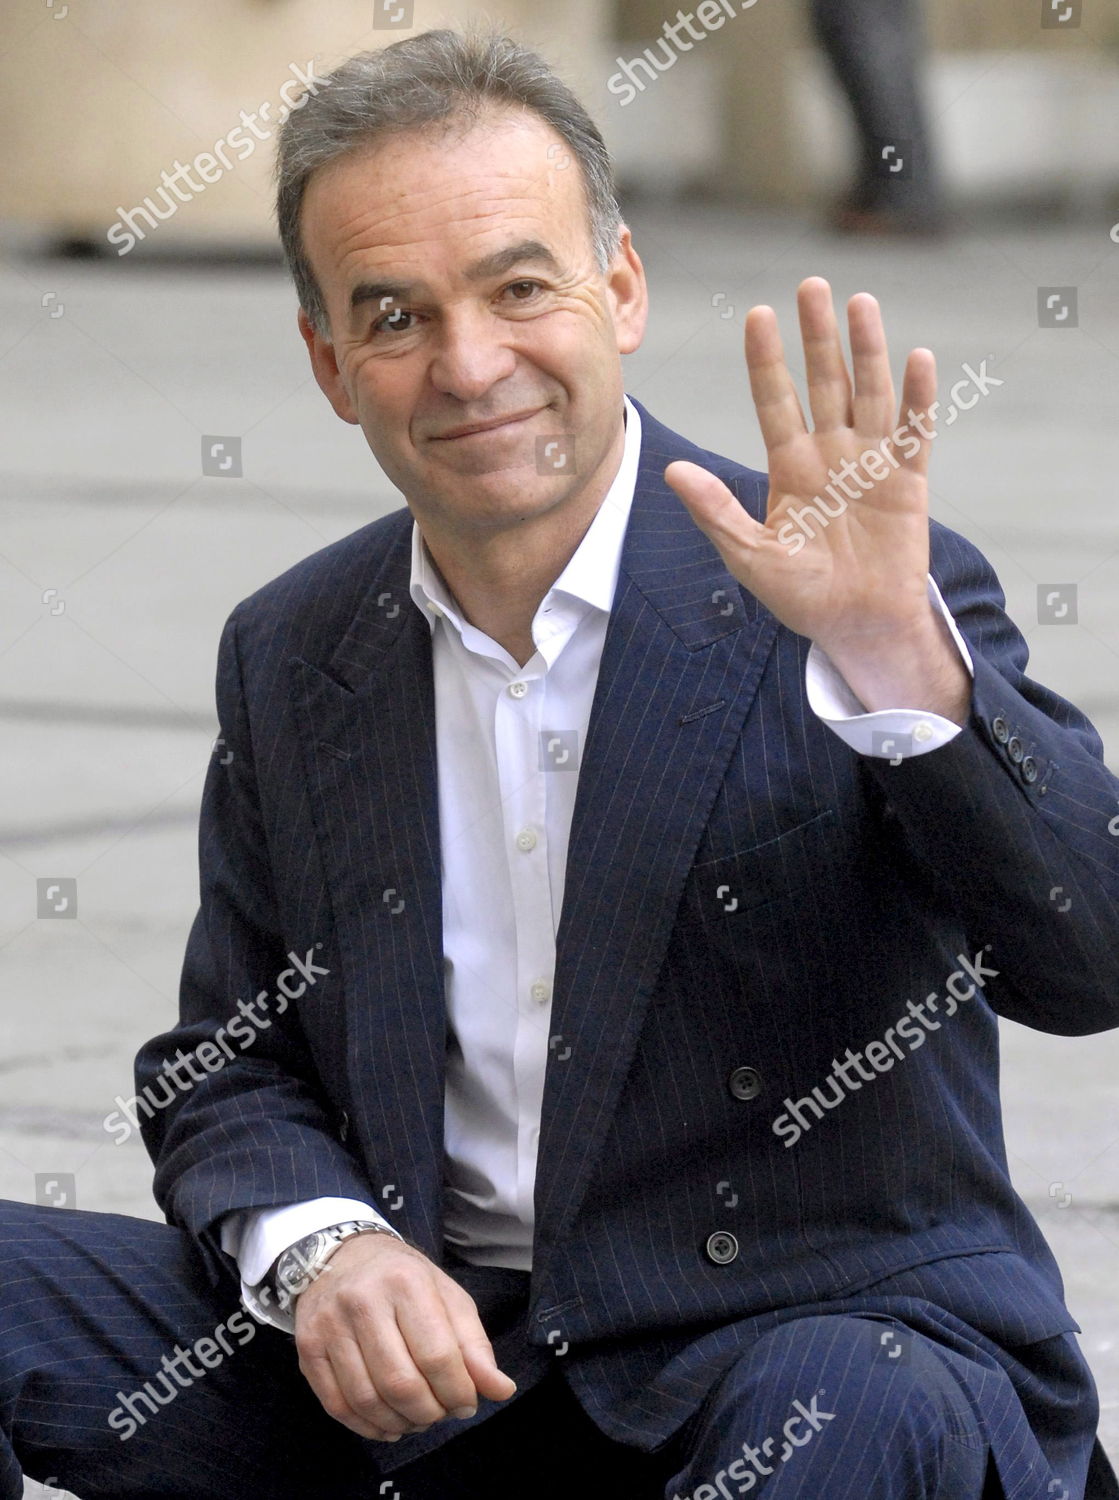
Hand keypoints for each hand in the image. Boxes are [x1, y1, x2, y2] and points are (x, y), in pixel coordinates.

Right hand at [294, 1233, 517, 1441]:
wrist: (342, 1256)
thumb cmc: (403, 1278)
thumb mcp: (447, 1297)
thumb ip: (474, 1345)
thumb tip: (502, 1390)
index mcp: (406, 1282)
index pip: (437, 1355)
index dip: (458, 1392)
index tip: (466, 1403)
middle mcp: (363, 1301)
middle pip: (400, 1383)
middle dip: (429, 1412)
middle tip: (440, 1413)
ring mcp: (330, 1325)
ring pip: (367, 1399)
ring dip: (399, 1423)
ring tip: (416, 1419)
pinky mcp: (307, 1348)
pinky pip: (337, 1405)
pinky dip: (366, 1426)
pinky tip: (386, 1424)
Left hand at [665, 278, 967, 718]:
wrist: (856, 626)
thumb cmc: (801, 595)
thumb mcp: (750, 555)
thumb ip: (716, 511)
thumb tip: (672, 472)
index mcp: (790, 467)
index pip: (775, 402)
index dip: (767, 360)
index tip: (758, 315)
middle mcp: (831, 454)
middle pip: (824, 383)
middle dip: (817, 337)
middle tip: (811, 286)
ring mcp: (871, 462)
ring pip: (869, 393)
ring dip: (866, 349)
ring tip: (859, 301)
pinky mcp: (908, 481)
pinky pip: (914, 431)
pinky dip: (917, 397)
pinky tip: (917, 358)